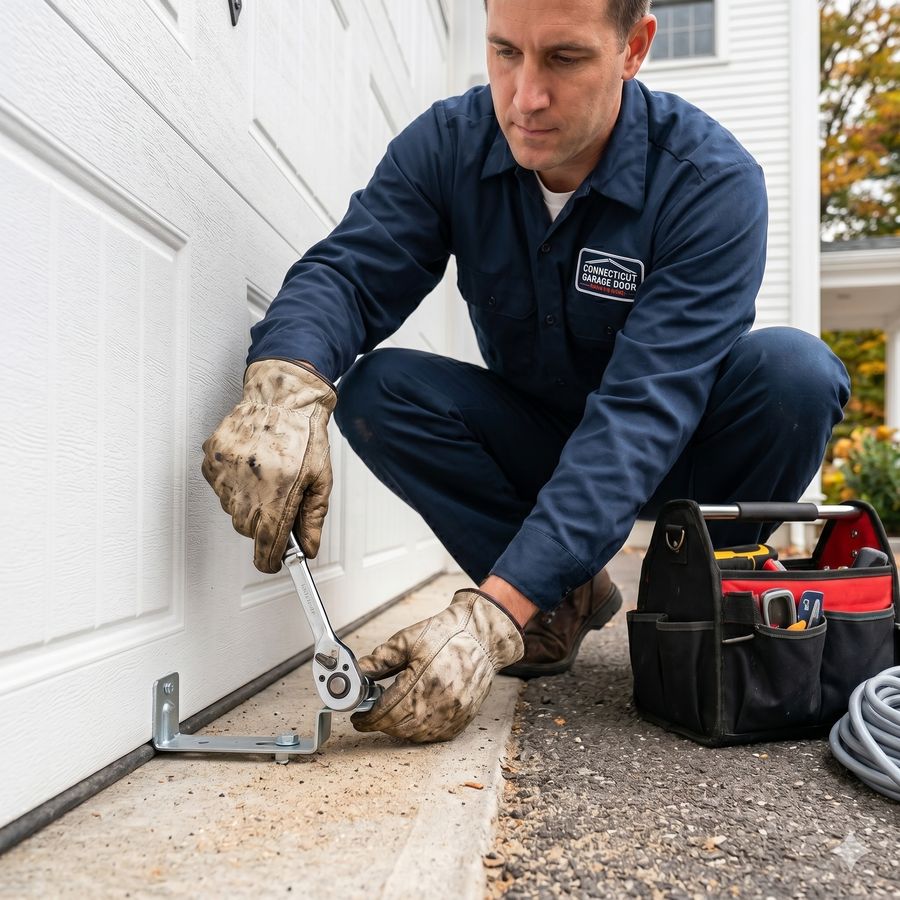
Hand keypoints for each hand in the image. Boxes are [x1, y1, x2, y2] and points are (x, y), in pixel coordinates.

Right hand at [201, 358, 336, 572]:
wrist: (282, 397)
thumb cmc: (305, 434)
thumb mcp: (320, 479)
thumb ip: (312, 518)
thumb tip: (307, 548)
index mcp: (278, 492)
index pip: (265, 544)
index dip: (269, 560)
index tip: (273, 563)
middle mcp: (248, 484)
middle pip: (247, 530)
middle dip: (263, 526)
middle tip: (278, 502)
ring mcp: (226, 471)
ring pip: (232, 510)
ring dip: (248, 503)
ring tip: (266, 477)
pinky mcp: (212, 459)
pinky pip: (219, 488)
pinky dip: (233, 485)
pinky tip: (250, 467)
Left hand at [351, 589, 524, 742]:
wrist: (482, 636)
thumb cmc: (449, 634)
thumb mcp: (409, 639)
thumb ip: (381, 658)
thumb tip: (360, 670)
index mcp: (423, 682)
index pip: (386, 712)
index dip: (368, 718)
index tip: (359, 717)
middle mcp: (439, 703)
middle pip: (398, 727)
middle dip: (380, 724)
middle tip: (372, 715)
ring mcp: (453, 713)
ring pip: (416, 735)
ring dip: (398, 729)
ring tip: (392, 714)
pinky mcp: (463, 717)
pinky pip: (435, 736)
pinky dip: (420, 732)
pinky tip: (414, 718)